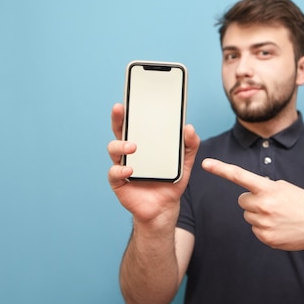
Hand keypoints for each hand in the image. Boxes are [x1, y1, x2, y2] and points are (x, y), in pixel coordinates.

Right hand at [107, 103, 199, 223]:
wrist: (165, 207)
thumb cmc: (171, 180)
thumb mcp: (185, 162)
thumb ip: (190, 145)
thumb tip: (189, 127)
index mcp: (143, 142)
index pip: (134, 122)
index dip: (130, 109)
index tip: (130, 97)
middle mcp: (129, 151)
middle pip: (119, 130)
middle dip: (118, 118)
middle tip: (120, 109)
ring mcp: (122, 164)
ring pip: (113, 148)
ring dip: (121, 145)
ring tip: (133, 146)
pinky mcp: (119, 181)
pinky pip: (114, 172)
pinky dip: (120, 169)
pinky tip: (130, 169)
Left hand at [201, 158, 303, 251]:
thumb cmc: (302, 204)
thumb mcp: (285, 188)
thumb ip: (265, 187)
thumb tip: (251, 192)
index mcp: (268, 189)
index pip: (240, 176)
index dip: (221, 169)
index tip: (205, 163)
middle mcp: (263, 205)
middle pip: (242, 200)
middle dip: (252, 201)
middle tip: (270, 204)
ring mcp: (263, 223)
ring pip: (248, 215)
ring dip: (258, 214)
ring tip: (278, 216)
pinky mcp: (265, 237)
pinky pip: (254, 229)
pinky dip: (263, 228)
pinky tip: (279, 226)